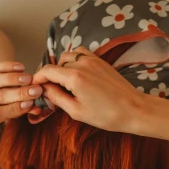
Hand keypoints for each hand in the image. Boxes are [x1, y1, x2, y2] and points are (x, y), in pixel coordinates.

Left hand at [0, 60, 43, 124]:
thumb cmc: (6, 105)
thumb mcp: (14, 111)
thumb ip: (25, 110)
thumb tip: (38, 109)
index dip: (15, 108)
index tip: (30, 103)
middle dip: (19, 93)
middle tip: (35, 90)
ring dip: (13, 79)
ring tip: (28, 78)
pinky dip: (7, 66)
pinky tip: (21, 68)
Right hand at [31, 46, 145, 132]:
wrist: (133, 109)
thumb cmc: (107, 115)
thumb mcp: (76, 111)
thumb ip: (57, 98)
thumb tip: (44, 89)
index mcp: (74, 77)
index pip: (47, 71)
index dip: (38, 78)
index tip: (35, 86)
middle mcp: (82, 64)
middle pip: (57, 63)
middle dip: (50, 75)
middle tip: (52, 91)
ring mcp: (93, 60)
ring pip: (68, 56)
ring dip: (62, 67)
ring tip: (64, 83)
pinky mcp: (101, 60)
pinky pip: (81, 53)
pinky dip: (74, 60)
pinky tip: (77, 75)